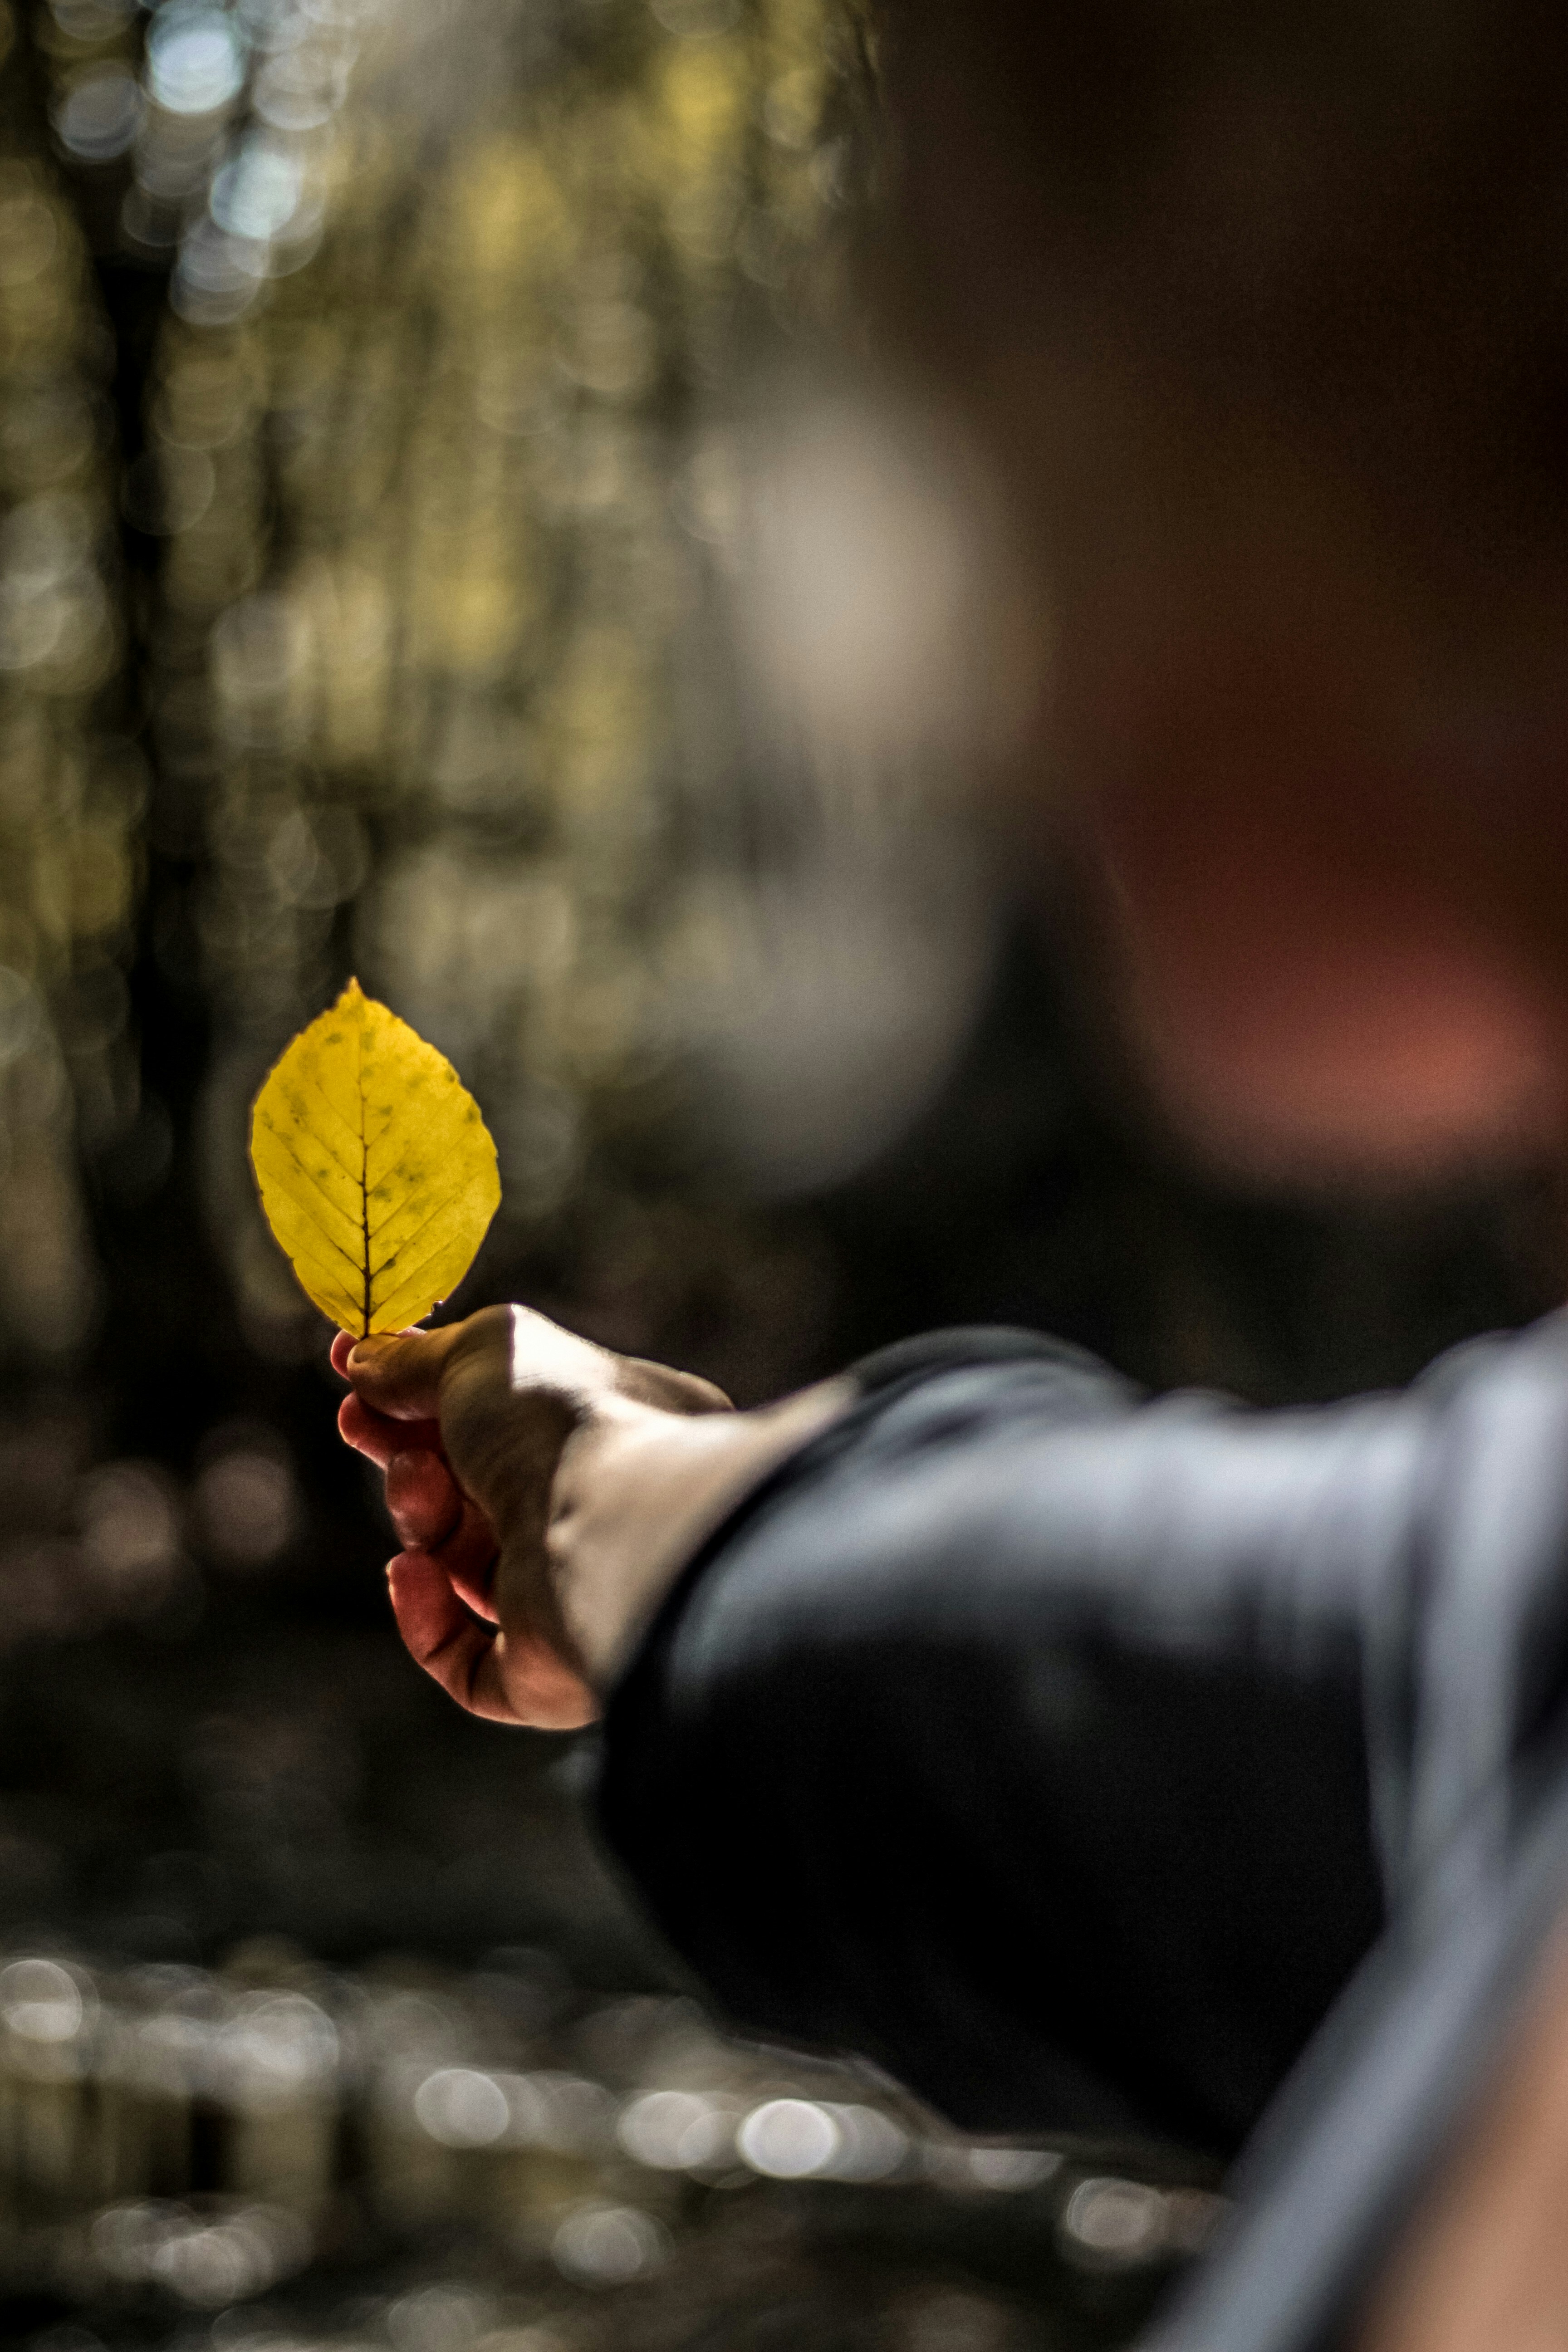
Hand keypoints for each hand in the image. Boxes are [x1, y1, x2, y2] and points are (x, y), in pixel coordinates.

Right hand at [333, 1305, 731, 1730]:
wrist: (608, 1529)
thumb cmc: (564, 1422)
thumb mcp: (483, 1353)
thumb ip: (419, 1359)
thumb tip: (363, 1359)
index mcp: (620, 1425)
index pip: (512, 1411)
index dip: (429, 1387)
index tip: (354, 1364)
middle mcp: (604, 1511)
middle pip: (479, 1487)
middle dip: (409, 1449)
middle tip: (357, 1421)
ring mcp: (576, 1596)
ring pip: (465, 1565)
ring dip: (420, 1517)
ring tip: (418, 1483)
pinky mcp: (549, 1674)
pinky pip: (467, 1661)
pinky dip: (426, 1617)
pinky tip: (413, 1571)